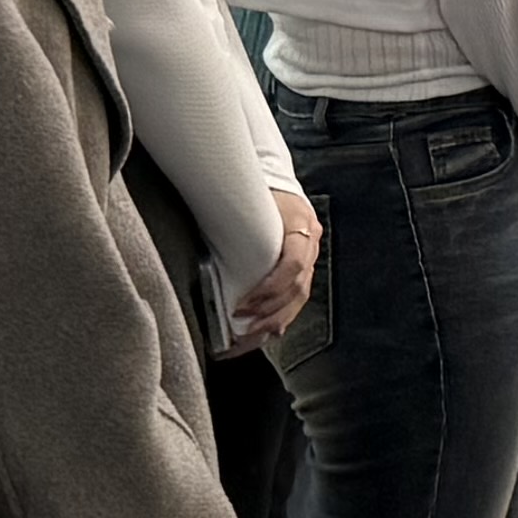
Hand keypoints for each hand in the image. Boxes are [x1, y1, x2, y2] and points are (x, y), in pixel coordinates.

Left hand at [226, 192, 319, 354]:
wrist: (279, 180)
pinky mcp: (304, 268)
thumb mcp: (253, 201)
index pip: (293, 266)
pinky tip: (264, 334)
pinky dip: (280, 318)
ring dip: (273, 321)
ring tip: (248, 336)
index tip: (243, 304)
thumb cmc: (262, 192)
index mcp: (302, 226)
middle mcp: (311, 245)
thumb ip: (239, 221)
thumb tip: (206, 241)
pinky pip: (296, 300)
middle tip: (240, 324)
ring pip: (299, 299)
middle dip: (268, 312)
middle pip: (298, 289)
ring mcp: (311, 257)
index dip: (269, 290)